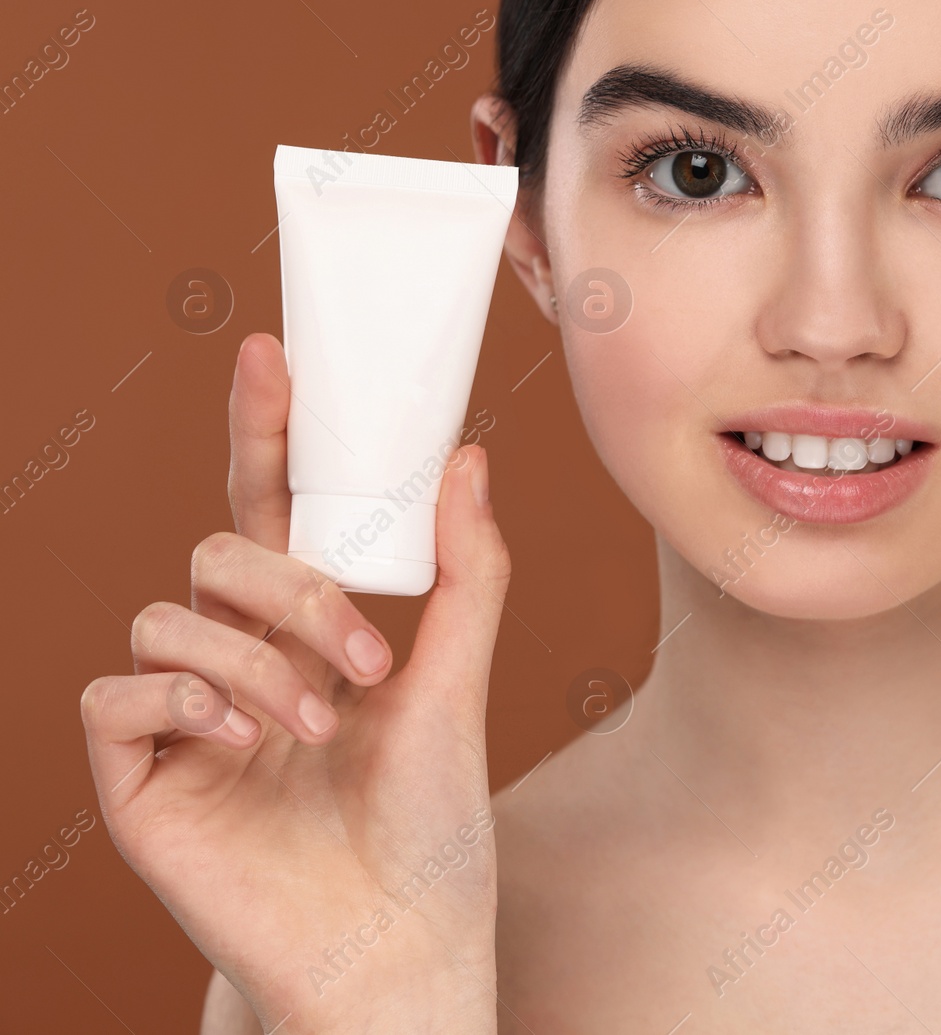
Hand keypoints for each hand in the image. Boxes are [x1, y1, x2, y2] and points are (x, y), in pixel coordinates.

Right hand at [79, 333, 510, 1032]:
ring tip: (321, 726)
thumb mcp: (459, 684)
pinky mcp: (138, 778)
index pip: (274, 511)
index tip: (269, 355)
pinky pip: (113, 693)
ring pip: (166, 615)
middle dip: (289, 586)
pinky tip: (241, 736)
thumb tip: (470, 457)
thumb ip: (466, 574)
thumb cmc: (431, 824)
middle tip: (363, 654)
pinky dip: (180, 696)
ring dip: (255, 658)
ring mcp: (184, 718)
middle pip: (218, 553)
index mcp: (309, 633)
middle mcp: (240, 661)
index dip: (266, 433)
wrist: (396, 944)